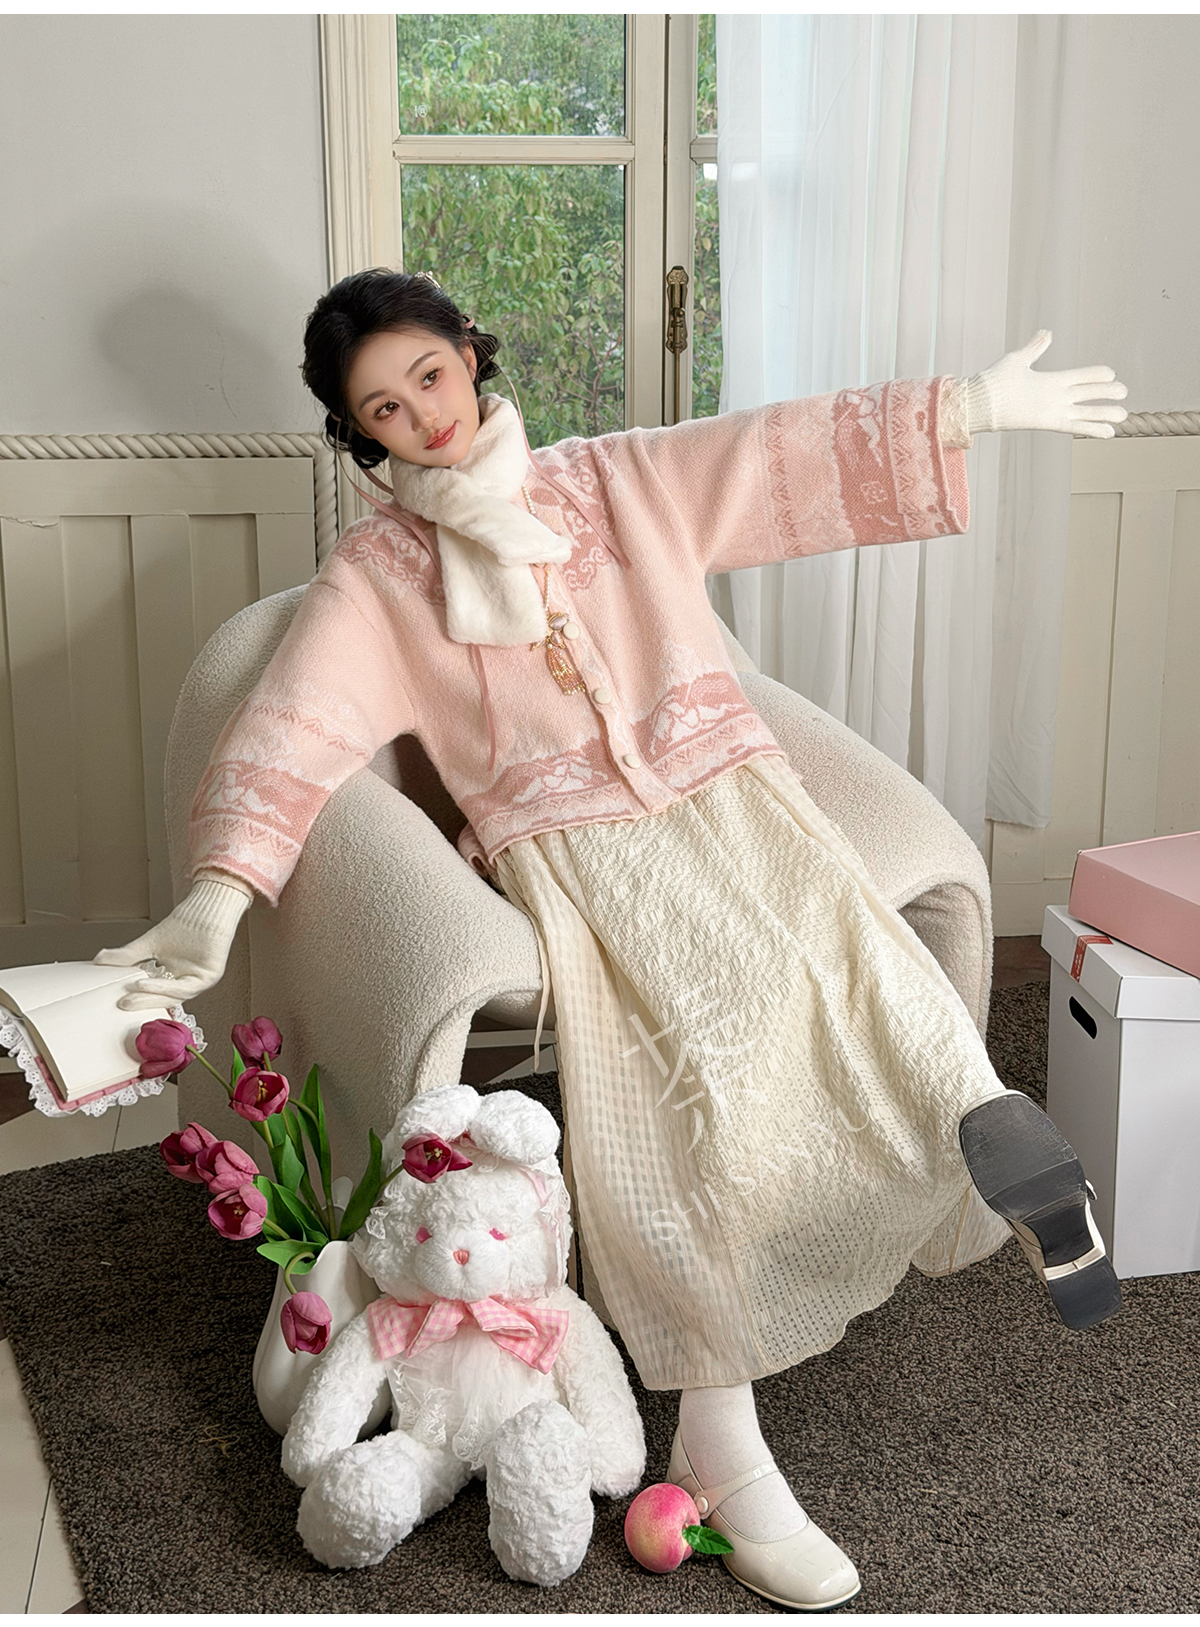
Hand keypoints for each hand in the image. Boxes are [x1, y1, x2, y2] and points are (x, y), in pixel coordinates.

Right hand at [94, 877, 251, 1010]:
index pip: (155, 995)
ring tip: (132, 990)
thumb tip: (98, 960)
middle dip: (142, 1001)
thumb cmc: (184, 925)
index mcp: (174, 978)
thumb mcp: (149, 944)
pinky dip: (165, 987)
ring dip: (151, 994)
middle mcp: (187, 982)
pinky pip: (186, 987)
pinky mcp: (210, 976)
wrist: (206, 909)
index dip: (138, 1000)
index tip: (118, 1002)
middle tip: (122, 1004)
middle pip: (164, 998)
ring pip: (174, 996)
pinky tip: (145, 983)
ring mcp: (199, 980)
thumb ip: (126, 956)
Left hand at [965, 330, 1128, 438]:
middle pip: (1088, 393)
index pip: (1080, 376)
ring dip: (1104, 413)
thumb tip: (1047, 332)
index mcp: (1051, 379)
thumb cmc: (995, 381)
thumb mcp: (1018, 359)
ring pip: (1086, 411)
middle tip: (1124, 391)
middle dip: (1106, 393)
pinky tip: (1108, 432)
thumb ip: (1036, 347)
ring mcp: (1054, 410)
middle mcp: (1056, 396)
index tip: (1111, 372)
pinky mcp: (1050, 422)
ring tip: (1123, 415)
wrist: (982, 401)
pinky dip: (1092, 428)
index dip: (1095, 374)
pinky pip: (1076, 426)